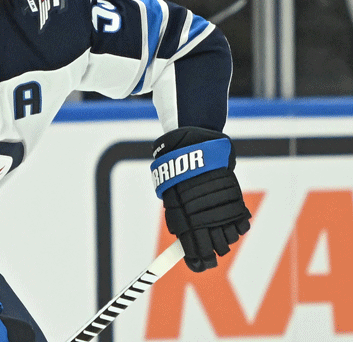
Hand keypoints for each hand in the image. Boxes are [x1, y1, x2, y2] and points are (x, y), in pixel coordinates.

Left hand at [151, 127, 250, 271]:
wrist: (193, 146)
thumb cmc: (178, 172)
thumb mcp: (171, 196)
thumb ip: (179, 220)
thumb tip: (184, 244)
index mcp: (184, 218)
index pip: (194, 250)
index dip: (199, 261)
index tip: (200, 266)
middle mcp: (204, 215)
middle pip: (215, 246)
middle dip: (213, 251)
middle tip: (211, 251)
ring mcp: (222, 207)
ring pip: (229, 236)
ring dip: (224, 237)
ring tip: (218, 231)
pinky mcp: (235, 198)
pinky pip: (241, 223)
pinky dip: (236, 225)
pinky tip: (229, 221)